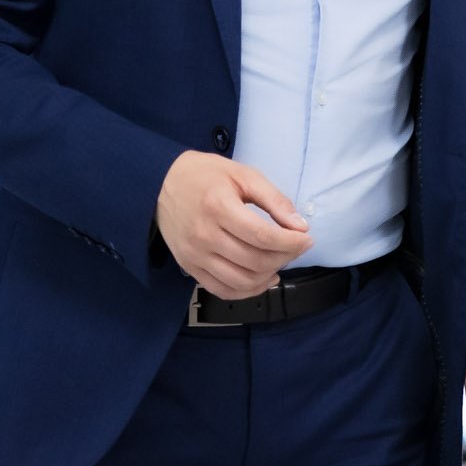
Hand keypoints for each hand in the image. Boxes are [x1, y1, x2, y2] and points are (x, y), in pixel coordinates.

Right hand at [154, 150, 312, 299]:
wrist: (160, 184)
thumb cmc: (203, 175)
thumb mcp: (243, 174)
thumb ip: (274, 199)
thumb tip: (299, 226)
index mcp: (218, 207)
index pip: (263, 237)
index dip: (292, 243)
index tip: (306, 239)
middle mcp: (204, 235)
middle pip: (255, 261)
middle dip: (285, 257)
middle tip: (295, 247)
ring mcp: (195, 255)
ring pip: (242, 281)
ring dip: (269, 275)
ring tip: (280, 261)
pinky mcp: (190, 267)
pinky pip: (222, 290)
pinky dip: (247, 291)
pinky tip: (262, 278)